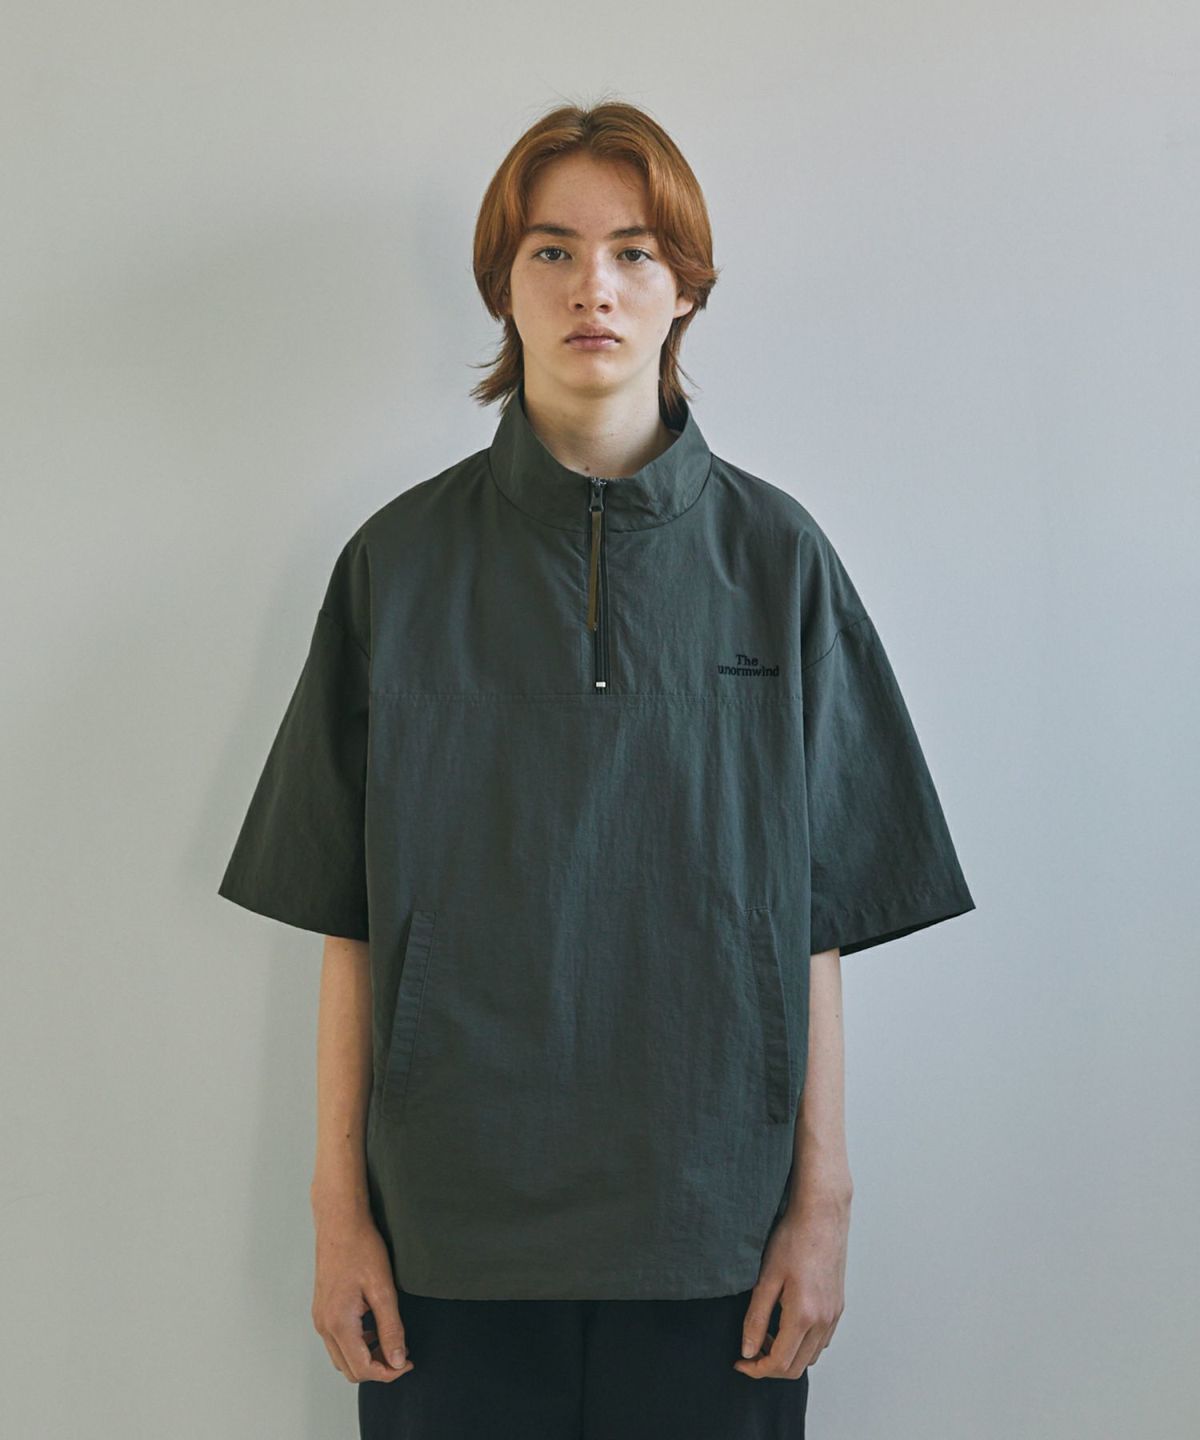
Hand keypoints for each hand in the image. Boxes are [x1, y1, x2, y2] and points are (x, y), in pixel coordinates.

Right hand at [311, 1208, 414, 1382]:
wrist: (340, 1222)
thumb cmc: (361, 1249)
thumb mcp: (383, 1289)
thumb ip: (391, 1328)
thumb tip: (398, 1361)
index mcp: (338, 1323)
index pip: (362, 1369)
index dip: (388, 1373)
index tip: (408, 1363)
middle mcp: (324, 1325)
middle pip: (349, 1369)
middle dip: (377, 1368)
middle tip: (402, 1355)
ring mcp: (320, 1318)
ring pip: (342, 1357)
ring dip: (366, 1357)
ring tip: (390, 1339)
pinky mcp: (322, 1309)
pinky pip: (337, 1341)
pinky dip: (357, 1344)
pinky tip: (375, 1326)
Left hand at [733, 1192, 849, 1379]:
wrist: (822, 1215)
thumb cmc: (792, 1239)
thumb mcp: (766, 1278)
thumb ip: (756, 1318)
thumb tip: (748, 1350)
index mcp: (804, 1315)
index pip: (779, 1363)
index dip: (756, 1369)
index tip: (739, 1362)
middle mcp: (824, 1321)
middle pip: (796, 1367)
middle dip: (770, 1366)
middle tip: (750, 1349)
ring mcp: (834, 1315)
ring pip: (811, 1356)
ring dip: (788, 1355)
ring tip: (766, 1333)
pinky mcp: (838, 1306)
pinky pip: (821, 1340)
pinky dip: (803, 1344)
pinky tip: (786, 1322)